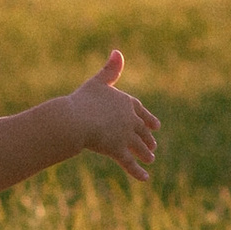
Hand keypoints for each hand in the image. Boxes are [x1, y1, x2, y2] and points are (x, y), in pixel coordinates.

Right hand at [63, 50, 158, 185]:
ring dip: (145, 154)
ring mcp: (125, 136)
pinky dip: (137, 171)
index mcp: (126, 102)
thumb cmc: (83, 100)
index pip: (140, 110)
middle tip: (152, 146)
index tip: (155, 126)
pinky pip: (130, 163)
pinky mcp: (118, 151)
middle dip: (147, 139)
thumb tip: (118, 51)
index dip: (147, 118)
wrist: (75, 120)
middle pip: (142, 130)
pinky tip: (145, 178)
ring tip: (150, 159)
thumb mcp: (97, 82)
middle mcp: (130, 120)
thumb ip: (110, 70)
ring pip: (140, 147)